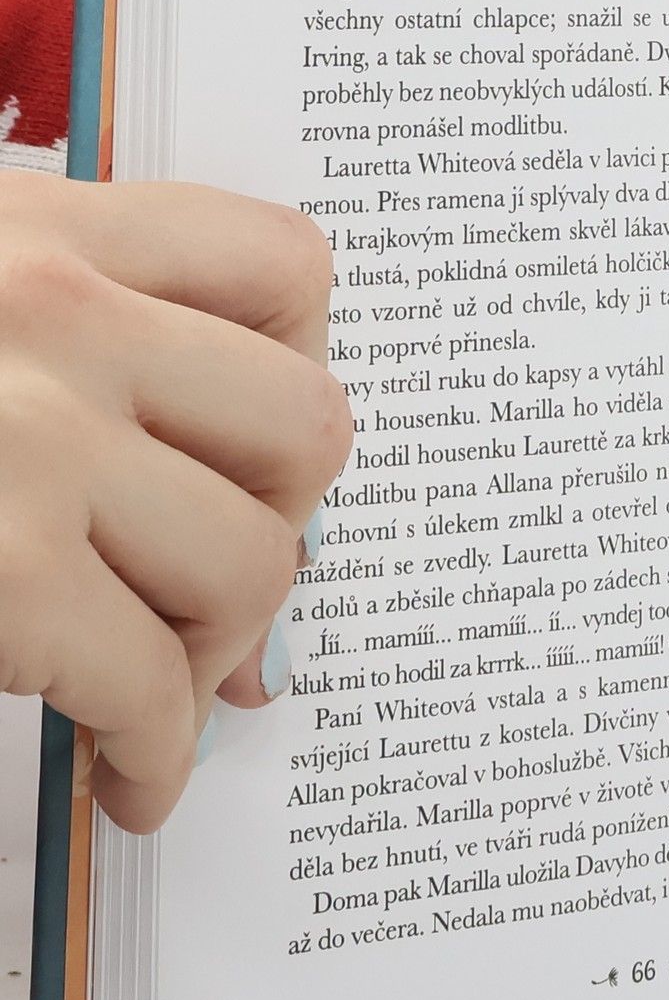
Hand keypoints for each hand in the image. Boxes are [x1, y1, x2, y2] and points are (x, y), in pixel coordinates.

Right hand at [0, 173, 349, 829]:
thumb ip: (59, 337)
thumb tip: (212, 491)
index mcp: (36, 225)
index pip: (285, 264)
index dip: (299, 366)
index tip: (256, 445)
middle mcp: (56, 316)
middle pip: (307, 427)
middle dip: (282, 522)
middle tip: (214, 580)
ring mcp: (29, 442)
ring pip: (254, 561)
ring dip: (219, 645)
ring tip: (160, 682)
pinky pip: (152, 678)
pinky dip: (157, 749)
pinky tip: (124, 775)